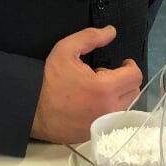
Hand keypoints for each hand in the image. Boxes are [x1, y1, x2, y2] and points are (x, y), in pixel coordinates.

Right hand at [31, 25, 141, 143]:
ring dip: (117, 95)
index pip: (135, 76)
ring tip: (96, 89)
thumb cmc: (49, 79)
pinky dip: (107, 109)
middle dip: (123, 80)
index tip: (121, 64)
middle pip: (133, 92)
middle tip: (104, 76)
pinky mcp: (94, 133)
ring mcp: (101, 124)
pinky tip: (90, 103)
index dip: (130, 66)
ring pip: (124, 106)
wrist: (30, 109)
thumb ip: (91, 37)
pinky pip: (110, 119)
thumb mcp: (67, 49)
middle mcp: (108, 109)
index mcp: (105, 89)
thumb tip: (111, 31)